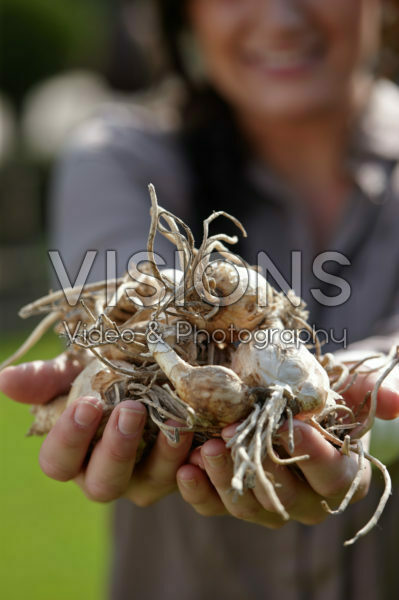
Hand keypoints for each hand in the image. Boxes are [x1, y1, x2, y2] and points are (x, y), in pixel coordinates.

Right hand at [0, 355, 192, 504]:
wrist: (153, 380)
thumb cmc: (104, 377)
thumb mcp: (75, 372)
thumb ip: (45, 379)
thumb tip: (4, 380)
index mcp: (73, 456)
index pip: (58, 462)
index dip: (69, 438)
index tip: (88, 404)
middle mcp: (106, 476)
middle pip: (103, 482)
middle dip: (116, 449)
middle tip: (131, 410)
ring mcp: (146, 480)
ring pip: (150, 485)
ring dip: (164, 456)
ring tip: (176, 418)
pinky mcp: (181, 476)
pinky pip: (190, 485)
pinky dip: (199, 466)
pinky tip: (207, 440)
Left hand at [175, 368, 398, 527]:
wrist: (296, 399)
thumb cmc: (329, 391)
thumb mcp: (354, 385)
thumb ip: (374, 391)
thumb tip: (396, 402)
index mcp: (342, 475)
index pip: (333, 476)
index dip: (314, 454)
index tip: (291, 425)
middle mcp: (307, 498)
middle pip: (285, 498)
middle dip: (259, 466)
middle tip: (233, 434)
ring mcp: (268, 501)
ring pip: (247, 506)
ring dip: (225, 480)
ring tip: (207, 450)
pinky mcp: (234, 496)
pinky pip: (215, 506)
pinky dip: (200, 491)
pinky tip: (187, 468)